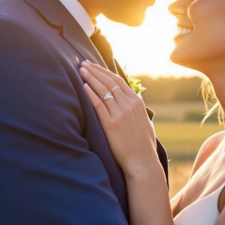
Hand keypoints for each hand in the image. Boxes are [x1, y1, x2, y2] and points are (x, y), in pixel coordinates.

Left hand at [80, 61, 159, 176]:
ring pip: (103, 90)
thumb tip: (130, 101)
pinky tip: (83, 86)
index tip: (94, 65)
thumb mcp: (144, 121)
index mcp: (137, 102)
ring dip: (90, 78)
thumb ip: (136, 109)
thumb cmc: (143, 144)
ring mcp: (120, 114)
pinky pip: (99, 105)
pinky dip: (91, 94)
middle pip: (109, 82)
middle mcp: (129, 105)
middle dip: (95, 71)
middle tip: (83, 63)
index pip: (118, 80)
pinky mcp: (111, 124)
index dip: (104, 71)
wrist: (142, 161)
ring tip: (80, 70)